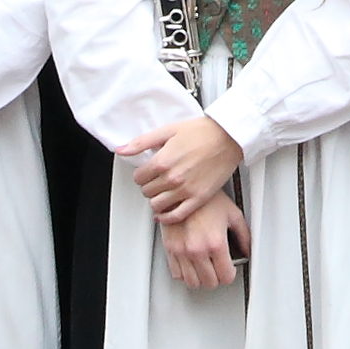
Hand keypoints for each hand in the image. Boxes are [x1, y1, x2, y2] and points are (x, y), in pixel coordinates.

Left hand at [129, 115, 244, 220]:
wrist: (229, 137)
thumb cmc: (202, 132)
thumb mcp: (168, 131)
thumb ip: (141, 143)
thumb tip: (121, 149)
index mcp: (162, 161)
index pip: (138, 178)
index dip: (141, 175)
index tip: (147, 173)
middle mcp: (172, 178)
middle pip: (146, 192)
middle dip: (149, 186)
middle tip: (156, 181)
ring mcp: (186, 190)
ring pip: (157, 205)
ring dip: (157, 200)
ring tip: (163, 193)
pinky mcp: (199, 199)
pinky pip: (176, 216)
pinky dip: (167, 217)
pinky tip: (166, 212)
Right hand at [158, 190, 248, 292]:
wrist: (183, 188)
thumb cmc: (207, 198)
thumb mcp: (232, 214)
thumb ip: (243, 236)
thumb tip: (247, 250)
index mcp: (215, 243)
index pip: (225, 276)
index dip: (230, 275)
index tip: (229, 270)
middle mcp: (197, 249)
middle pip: (209, 283)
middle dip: (216, 278)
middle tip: (218, 270)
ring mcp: (182, 250)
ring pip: (191, 282)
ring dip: (200, 279)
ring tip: (204, 270)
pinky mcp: (170, 248)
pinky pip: (176, 273)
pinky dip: (184, 273)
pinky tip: (190, 265)